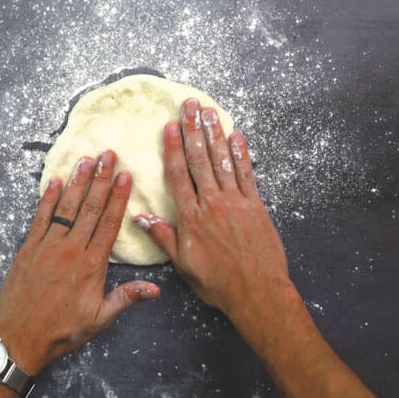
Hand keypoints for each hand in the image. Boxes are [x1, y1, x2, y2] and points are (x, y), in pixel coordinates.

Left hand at [0, 150, 159, 374]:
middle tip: (108, 155)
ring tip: (86, 159)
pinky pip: (40, 217)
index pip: (109, 223)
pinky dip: (48, 198)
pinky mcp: (28, 248)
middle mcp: (71, 249)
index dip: (118, 197)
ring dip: (77, 182)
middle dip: (101, 179)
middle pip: (90, 208)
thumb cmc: (62, 331)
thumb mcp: (100, 318)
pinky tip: (56, 181)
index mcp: (91, 265)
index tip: (125, 176)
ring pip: (66, 207)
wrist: (20, 337)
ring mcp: (48, 246)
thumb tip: (156, 289)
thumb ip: (127, 298)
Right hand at [134, 98, 290, 317]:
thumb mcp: (184, 264)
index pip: (179, 175)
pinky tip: (236, 136)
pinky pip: (247, 174)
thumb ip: (164, 237)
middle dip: (193, 130)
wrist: (257, 291)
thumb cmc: (218, 283)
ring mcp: (236, 202)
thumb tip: (140, 218)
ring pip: (222, 161)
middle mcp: (212, 203)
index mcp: (192, 217)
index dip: (173, 148)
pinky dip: (241, 154)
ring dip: (215, 134)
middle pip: (200, 160)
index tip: (170, 126)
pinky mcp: (256, 206)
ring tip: (209, 112)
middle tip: (189, 105)